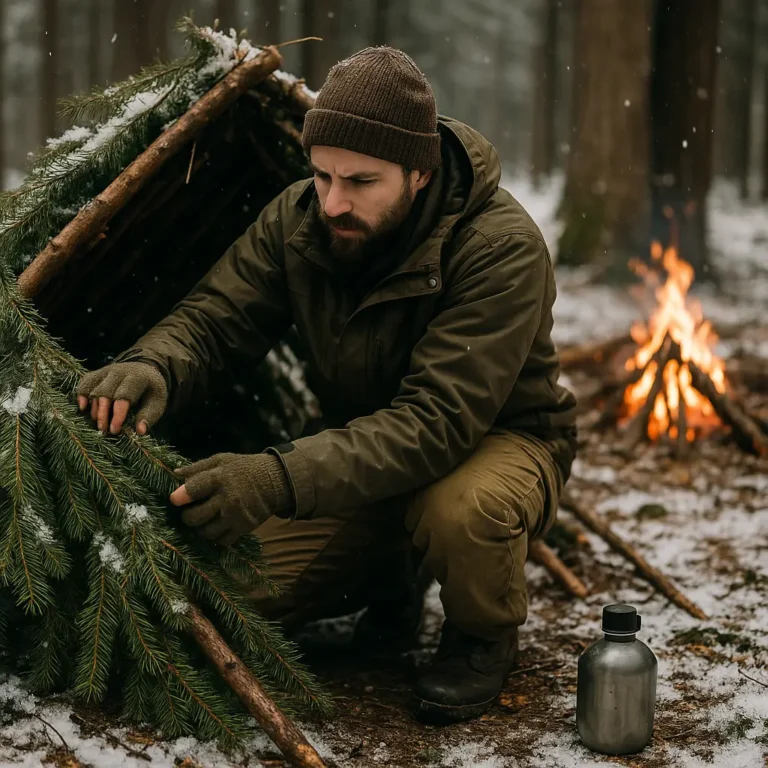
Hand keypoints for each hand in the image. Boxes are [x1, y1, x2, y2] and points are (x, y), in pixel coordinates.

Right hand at [76, 362, 167, 434]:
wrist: (145, 369)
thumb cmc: (151, 390)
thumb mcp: (157, 402)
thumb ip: (149, 415)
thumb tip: (140, 431)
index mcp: (137, 378)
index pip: (124, 396)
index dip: (118, 414)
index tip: (114, 430)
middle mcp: (120, 372)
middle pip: (105, 392)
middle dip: (103, 413)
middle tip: (104, 430)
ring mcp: (106, 371)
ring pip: (94, 390)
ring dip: (94, 409)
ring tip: (100, 424)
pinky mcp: (97, 373)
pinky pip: (85, 383)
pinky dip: (81, 395)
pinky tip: (83, 408)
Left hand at [170, 452, 293, 545]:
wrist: (275, 480)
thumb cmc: (244, 468)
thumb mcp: (222, 460)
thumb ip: (197, 467)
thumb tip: (174, 475)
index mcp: (220, 478)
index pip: (194, 489)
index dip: (180, 496)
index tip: (174, 499)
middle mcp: (227, 499)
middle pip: (195, 517)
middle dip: (187, 516)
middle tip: (190, 512)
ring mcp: (236, 516)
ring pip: (206, 532)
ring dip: (201, 528)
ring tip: (204, 520)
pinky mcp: (244, 528)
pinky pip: (222, 541)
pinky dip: (216, 536)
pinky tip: (217, 526)